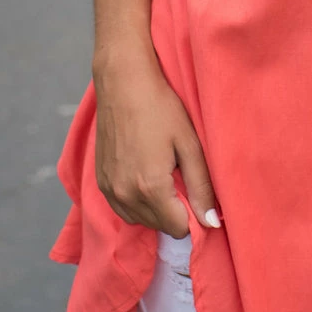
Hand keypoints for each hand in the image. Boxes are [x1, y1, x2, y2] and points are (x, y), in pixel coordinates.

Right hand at [93, 49, 219, 238]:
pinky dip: (136, 201)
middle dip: (174, 211)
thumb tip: (211, 223)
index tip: (196, 191)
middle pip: (159, 227)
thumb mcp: (189, 144)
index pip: (178, 228)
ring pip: (139, 220)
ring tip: (164, 174)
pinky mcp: (100, 182)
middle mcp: (125, 196)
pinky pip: (122, 208)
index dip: (193, 215)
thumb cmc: (160, 107)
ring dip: (155, 208)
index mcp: (150, 188)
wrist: (122, 82)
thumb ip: (201, 186)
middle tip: (180, 176)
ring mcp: (109, 190)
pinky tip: (145, 175)